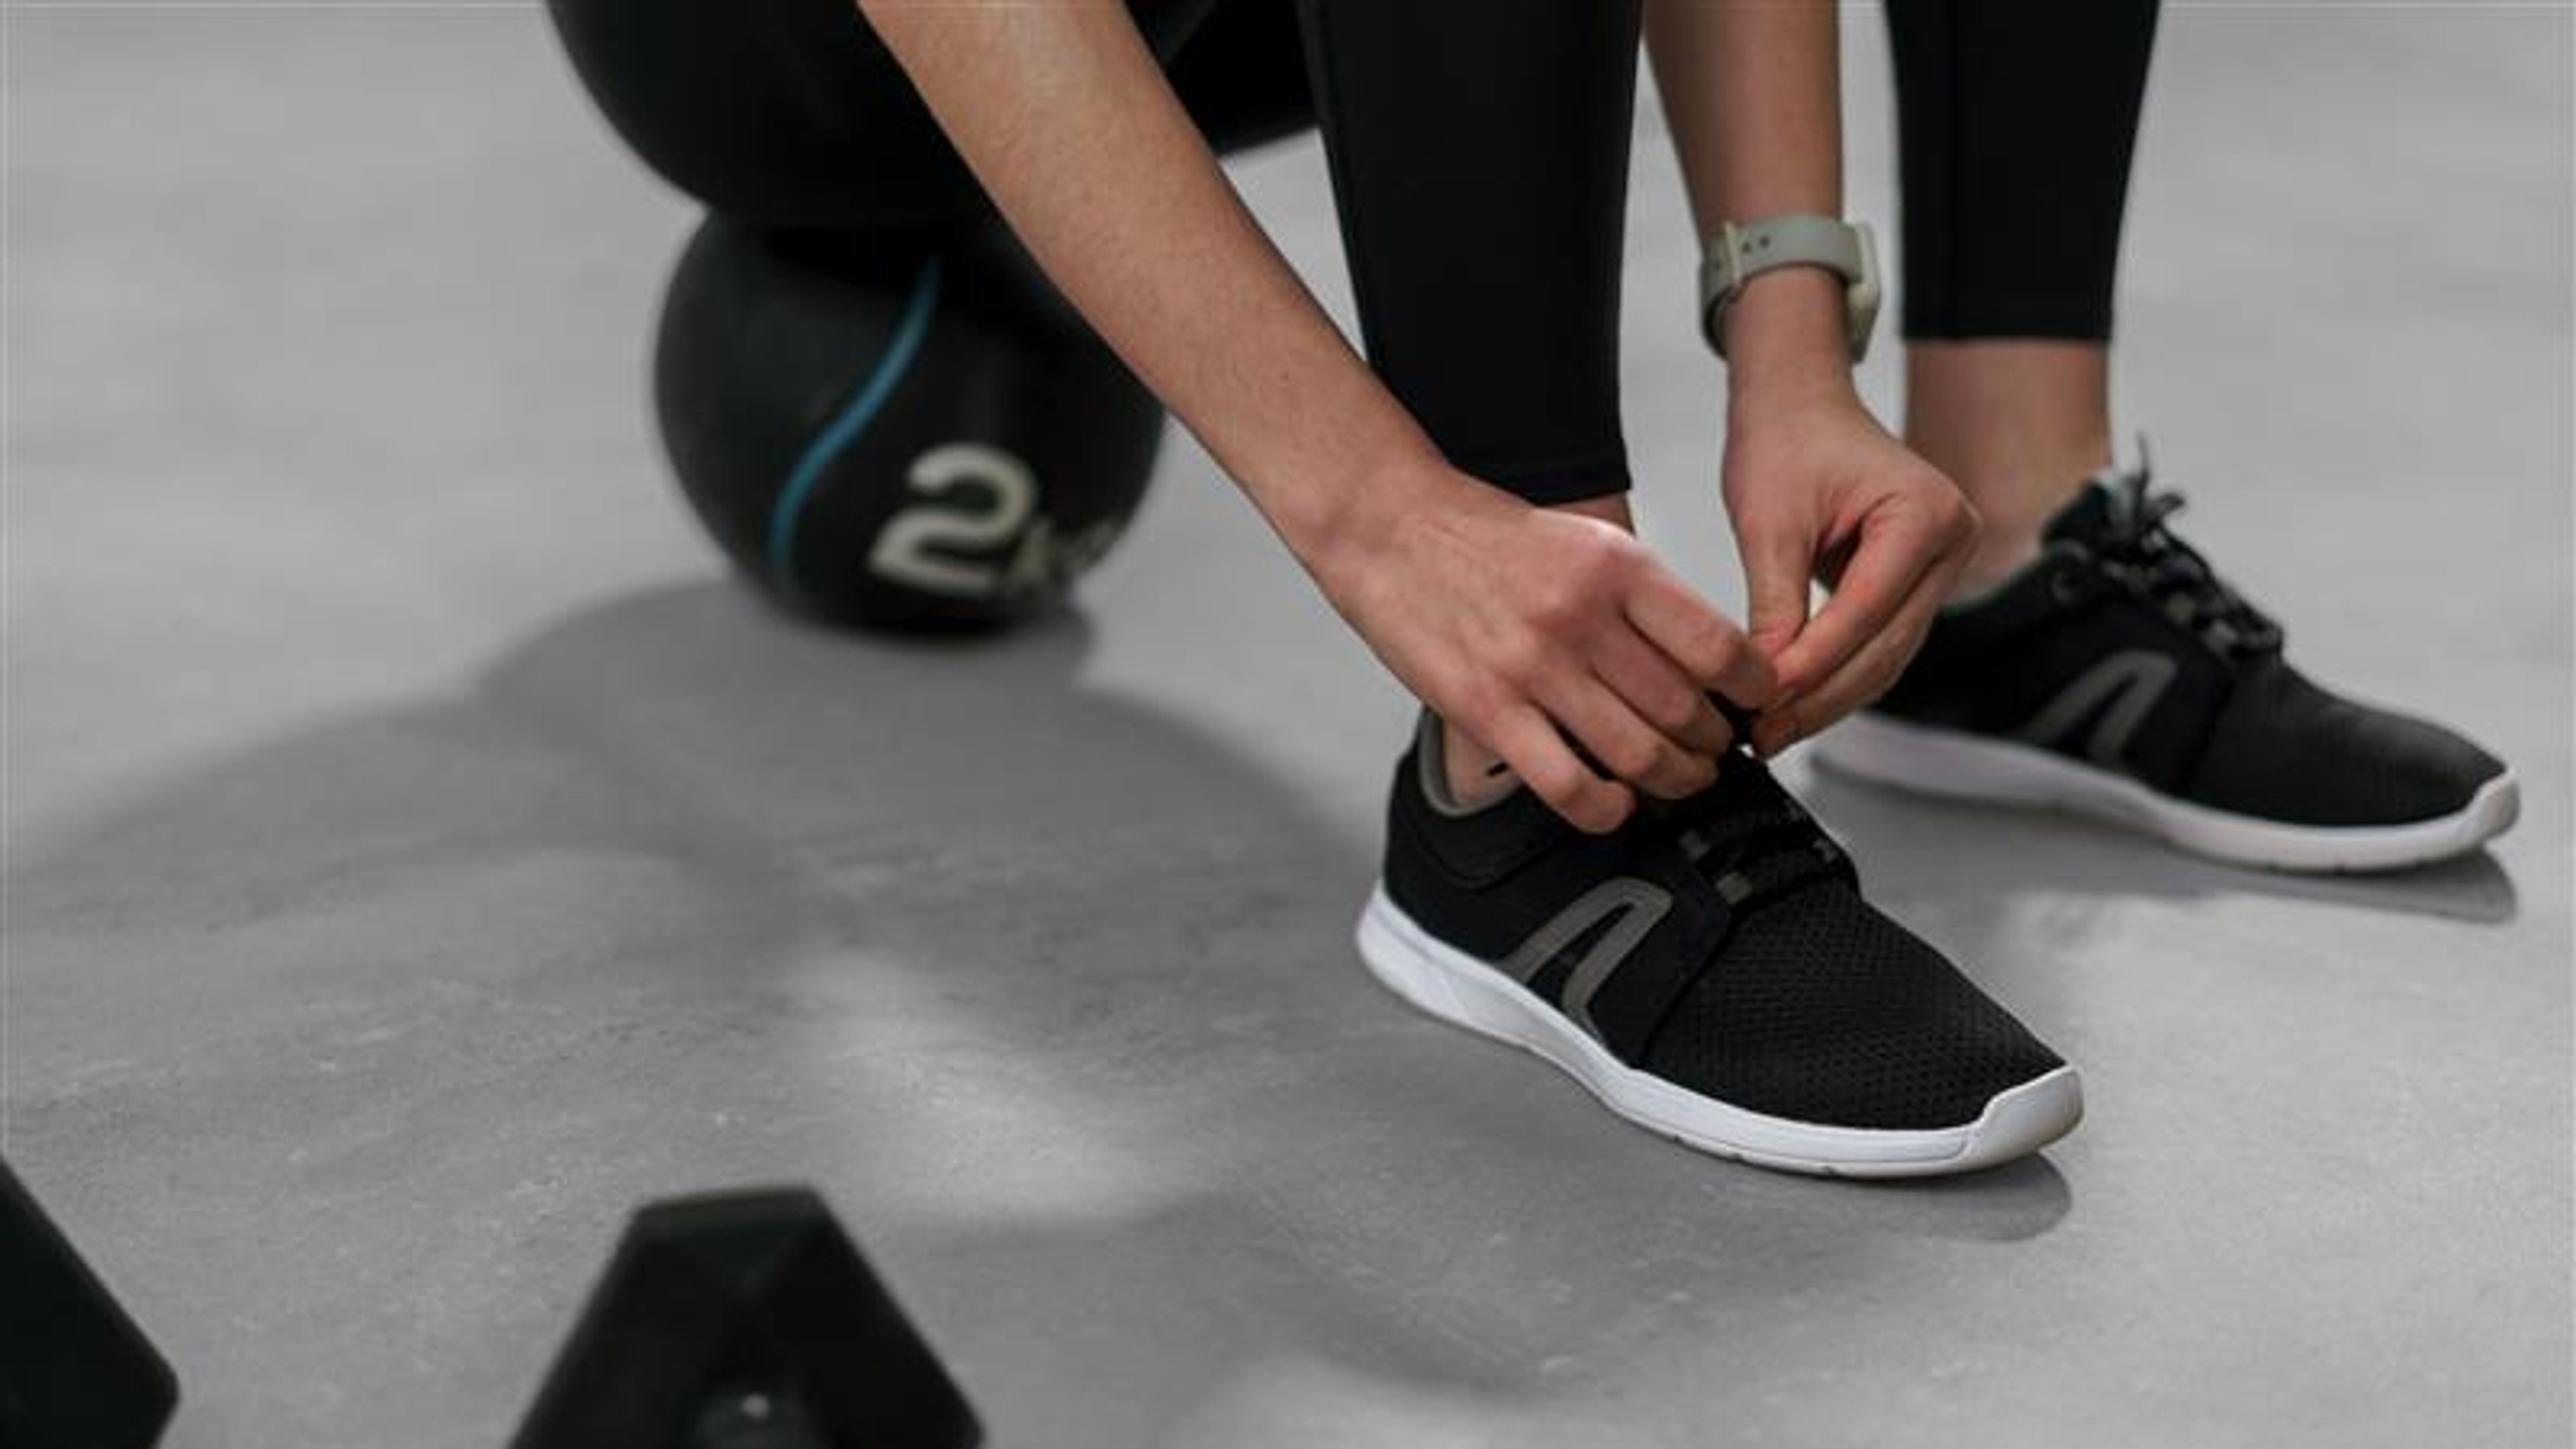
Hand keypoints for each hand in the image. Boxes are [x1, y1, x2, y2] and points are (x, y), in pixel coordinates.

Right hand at [1310, 464, 1778, 832]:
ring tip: (1678, 778)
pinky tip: (1616, 802)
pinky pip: (1567, 785)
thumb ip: (1643, 597)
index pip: (1718, 646)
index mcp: (1615, 567)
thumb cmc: (1486, 539)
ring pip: (1637, 755)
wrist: (1391, 528)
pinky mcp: (1487, 711)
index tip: (1754, 701)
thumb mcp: (1585, 540)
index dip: (1753, 688)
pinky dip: (1606, 808)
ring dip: (1674, 780)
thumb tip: (1706, 660)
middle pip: (1684, 709)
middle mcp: (1580, 617)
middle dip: (1715, 744)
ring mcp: (1532, 668)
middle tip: (1715, 748)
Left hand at [1722, 387, 1978, 755]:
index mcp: (1926, 513)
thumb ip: (1774, 602)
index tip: (1761, 703)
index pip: (1866, 610)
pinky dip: (1835, 678)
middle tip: (1763, 735)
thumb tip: (1767, 682)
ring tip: (1769, 733)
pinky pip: (1877, 645)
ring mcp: (1939, 568)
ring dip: (1828, 699)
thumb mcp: (1769, 521)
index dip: (1813, 664)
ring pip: (1886, 658)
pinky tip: (1790, 706)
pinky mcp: (1914, 587)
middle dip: (1821, 696)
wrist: (1799, 408)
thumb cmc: (1786, 441)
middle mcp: (1950, 542)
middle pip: (1886, 646)